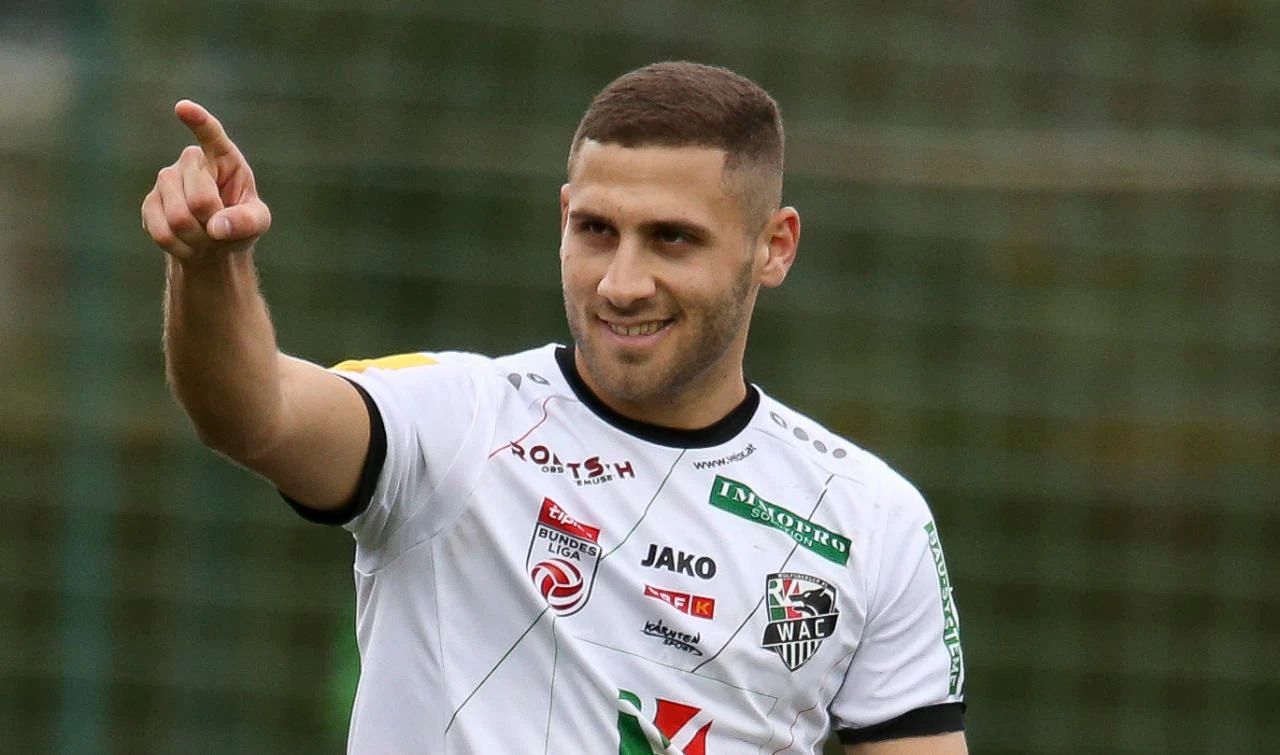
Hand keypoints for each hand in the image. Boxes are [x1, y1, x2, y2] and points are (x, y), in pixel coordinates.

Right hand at [141, 100, 271, 261]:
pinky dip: (180, 248)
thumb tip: (217, 227)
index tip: (183, 108)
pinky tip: (188, 244)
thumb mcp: (258, 222)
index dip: (198, 121)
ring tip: (205, 236)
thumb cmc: (239, 223)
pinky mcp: (150, 203)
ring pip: (178, 218)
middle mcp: (191, 162)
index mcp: (223, 157)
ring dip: (197, 238)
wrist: (213, 243)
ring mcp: (166, 180)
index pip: (211, 133)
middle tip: (220, 229)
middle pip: (199, 199)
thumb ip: (247, 222)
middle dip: (213, 223)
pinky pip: (162, 232)